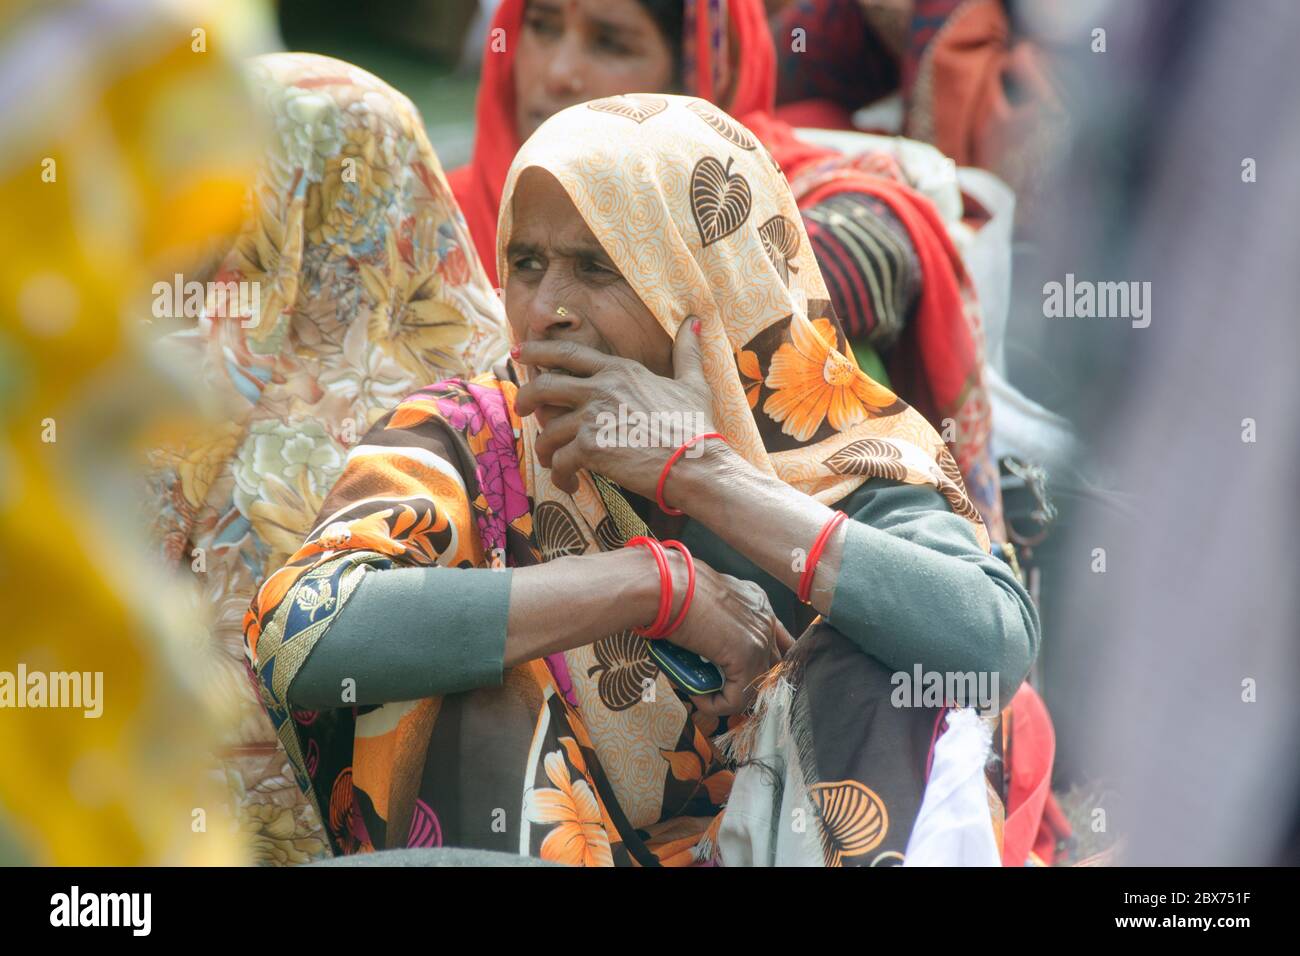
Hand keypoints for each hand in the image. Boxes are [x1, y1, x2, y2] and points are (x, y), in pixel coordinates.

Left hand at [514, 318, 719, 498]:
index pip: (568, 353)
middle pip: (544, 386)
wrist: (697, 464)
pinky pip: (559, 461)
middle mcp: (600, 388)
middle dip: (526, 399)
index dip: (538, 351)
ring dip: (546, 450)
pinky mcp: (589, 448)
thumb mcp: (693, 383)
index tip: (518, 352)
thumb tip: (694, 320)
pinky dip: (560, 476)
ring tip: (554, 463)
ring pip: (547, 431)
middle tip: (522, 411)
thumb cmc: (697, 427)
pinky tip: (569, 484)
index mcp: (620, 370)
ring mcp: (592, 417)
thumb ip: (687, 352)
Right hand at [663, 556, 794, 717]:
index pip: (778, 642)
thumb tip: (708, 645)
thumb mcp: (703, 601)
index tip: (731, 674)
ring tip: (699, 688)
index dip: (758, 663)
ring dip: (727, 695)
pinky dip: (715, 704)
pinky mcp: (747, 657)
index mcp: (757, 602)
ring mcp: (760, 638)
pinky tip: (696, 694)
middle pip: (772, 666)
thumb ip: (717, 621)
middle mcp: (765, 618)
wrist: (668, 585)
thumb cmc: (673, 589)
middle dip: (746, 682)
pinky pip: (737, 699)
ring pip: (755, 686)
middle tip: (716, 687)